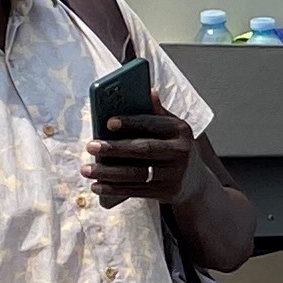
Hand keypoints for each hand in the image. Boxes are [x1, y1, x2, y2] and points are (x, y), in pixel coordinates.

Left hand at [81, 114, 195, 206]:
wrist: (195, 181)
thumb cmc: (174, 148)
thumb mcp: (172, 128)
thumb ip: (158, 112)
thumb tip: (148, 90)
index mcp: (180, 130)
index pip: (153, 124)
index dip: (130, 123)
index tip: (108, 122)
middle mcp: (181, 152)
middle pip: (144, 149)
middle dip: (115, 148)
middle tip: (90, 146)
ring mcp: (175, 174)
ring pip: (137, 173)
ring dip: (109, 172)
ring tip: (86, 169)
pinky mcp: (166, 191)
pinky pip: (136, 190)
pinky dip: (114, 189)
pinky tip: (97, 186)